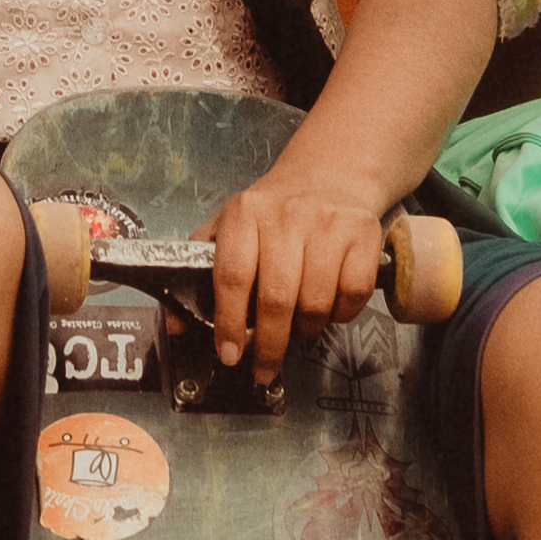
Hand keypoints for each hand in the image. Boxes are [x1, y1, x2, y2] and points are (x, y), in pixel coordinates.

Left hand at [202, 170, 400, 373]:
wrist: (329, 175)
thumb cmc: (274, 212)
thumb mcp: (228, 229)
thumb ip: (199, 274)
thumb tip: (177, 324)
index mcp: (245, 213)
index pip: (232, 276)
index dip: (229, 323)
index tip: (229, 353)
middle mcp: (286, 215)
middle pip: (276, 299)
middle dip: (269, 344)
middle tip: (263, 364)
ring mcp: (328, 224)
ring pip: (316, 304)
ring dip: (305, 330)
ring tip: (298, 326)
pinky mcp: (363, 234)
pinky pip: (352, 296)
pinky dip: (340, 314)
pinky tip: (328, 306)